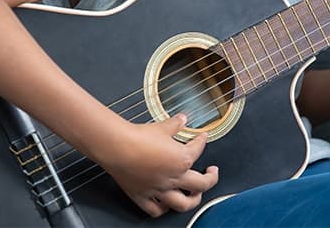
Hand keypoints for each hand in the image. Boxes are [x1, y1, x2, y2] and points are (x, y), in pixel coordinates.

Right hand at [99, 114, 218, 216]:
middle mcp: (174, 178)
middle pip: (202, 184)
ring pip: (183, 204)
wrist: (117, 146)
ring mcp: (159, 190)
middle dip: (211, 179)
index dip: (202, 141)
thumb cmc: (138, 137)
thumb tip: (182, 119)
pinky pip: (156, 210)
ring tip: (195, 195)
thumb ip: (176, 124)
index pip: (199, 150)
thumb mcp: (163, 126)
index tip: (201, 138)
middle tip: (211, 173)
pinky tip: (166, 204)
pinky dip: (163, 209)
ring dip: (192, 200)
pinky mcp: (142, 196)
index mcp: (183, 160)